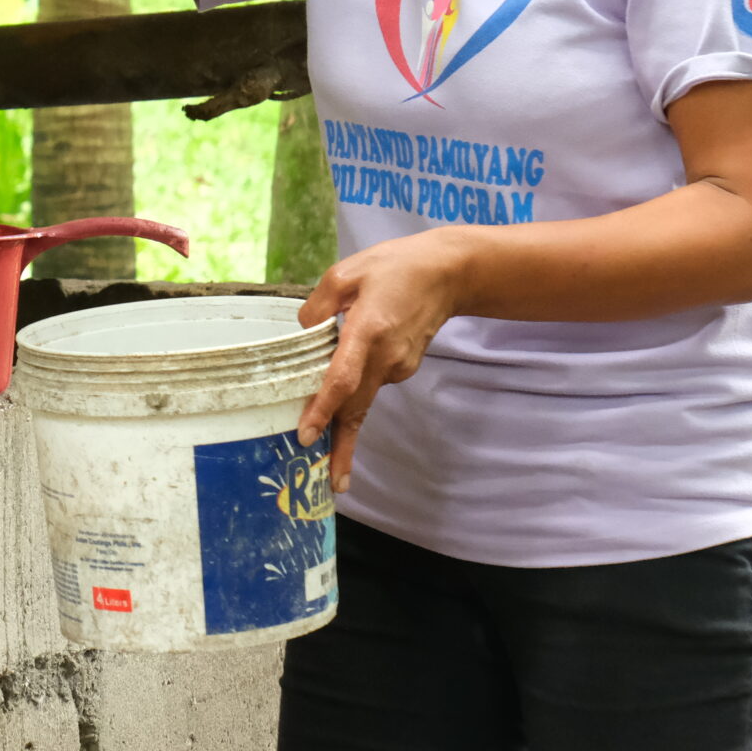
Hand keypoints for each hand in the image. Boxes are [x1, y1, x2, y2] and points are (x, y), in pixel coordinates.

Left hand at [294, 230, 470, 493]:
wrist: (448, 274)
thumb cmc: (394, 268)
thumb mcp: (345, 273)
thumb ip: (317, 305)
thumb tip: (303, 333)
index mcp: (367, 331)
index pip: (342, 379)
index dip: (324, 409)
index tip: (308, 436)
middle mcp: (385, 357)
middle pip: (357, 409)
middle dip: (343, 447)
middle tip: (331, 483)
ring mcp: (398, 366)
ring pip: (362, 398)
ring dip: (343, 421)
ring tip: (323, 448)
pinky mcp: (404, 368)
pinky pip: (371, 384)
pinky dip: (355, 392)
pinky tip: (344, 385)